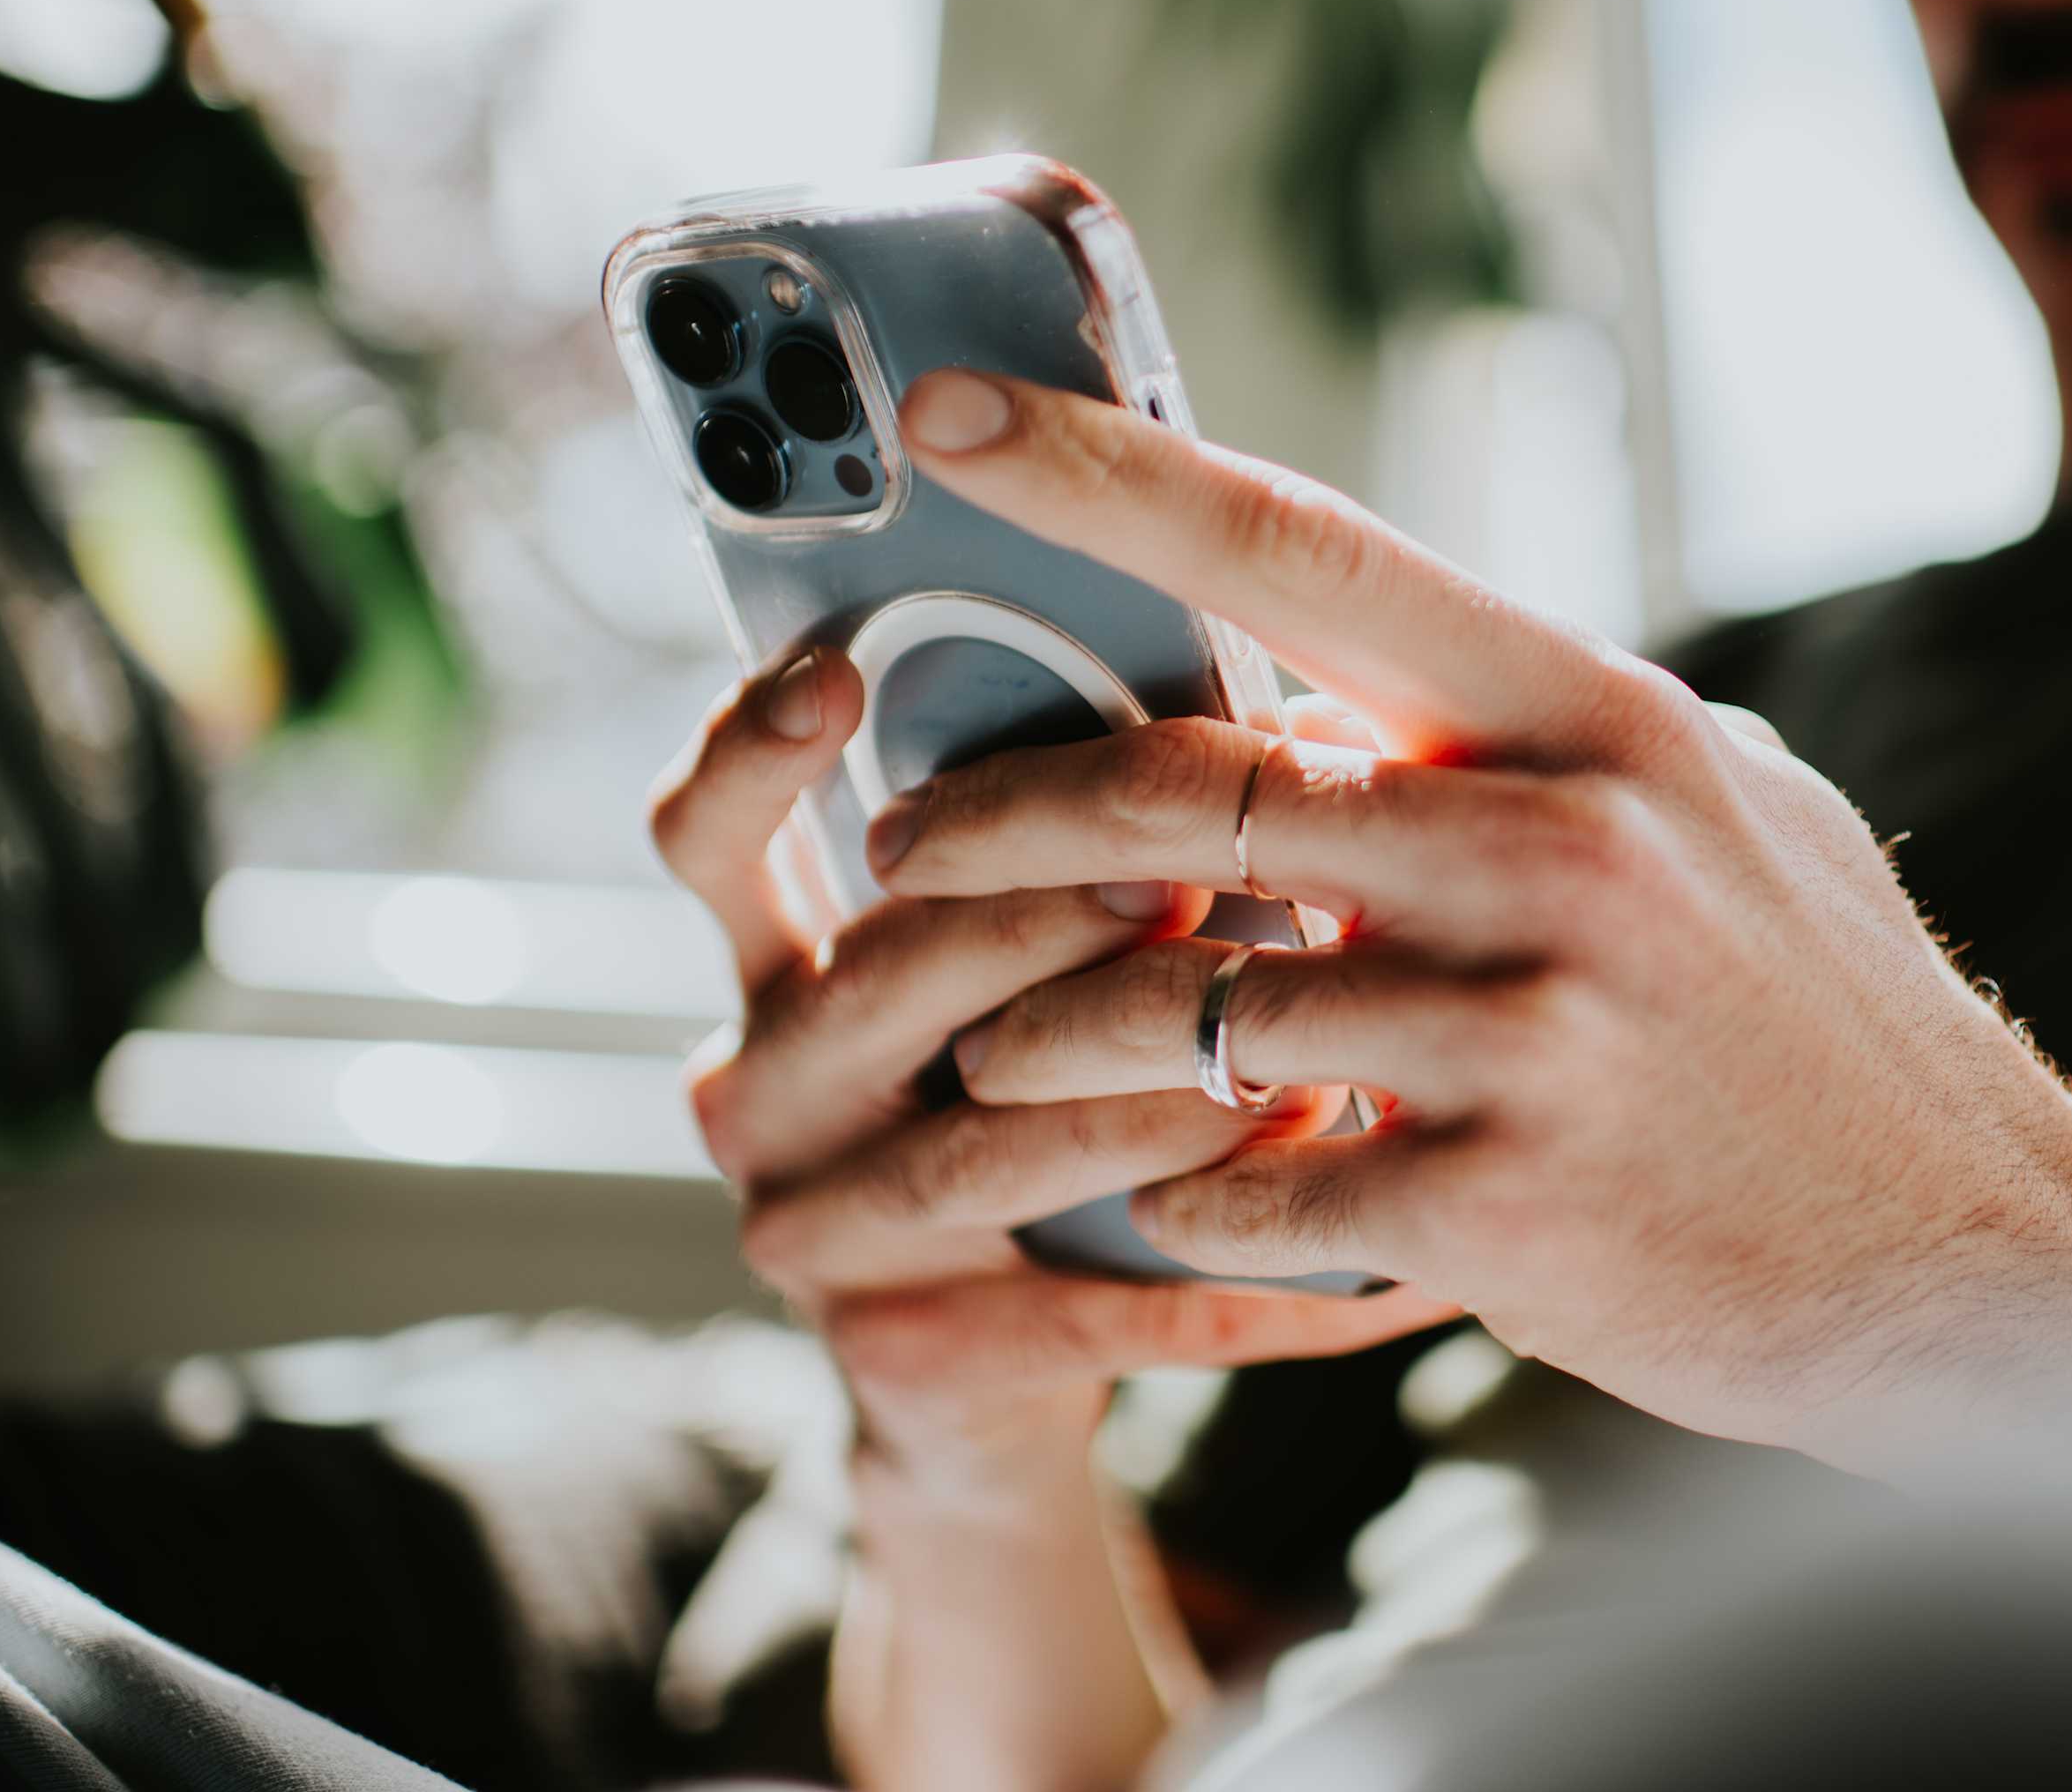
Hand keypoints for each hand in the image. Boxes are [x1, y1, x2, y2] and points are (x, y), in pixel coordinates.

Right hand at [647, 650, 1454, 1506]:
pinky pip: (1086, 1309)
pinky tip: (1363, 1277)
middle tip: (1191, 879)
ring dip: (1158, 1103)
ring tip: (1307, 1072)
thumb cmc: (1038, 1133)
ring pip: (988, 1145)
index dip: (754, 750)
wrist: (990, 1403)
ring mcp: (810, 1234)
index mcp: (776, 976)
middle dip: (1043, 919)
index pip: (708, 842)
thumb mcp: (1014, 1000)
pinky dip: (1238, 1285)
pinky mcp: (893, 1361)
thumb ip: (1057, 878)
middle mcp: (759, 1094)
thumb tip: (1254, 722)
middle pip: (881, 976)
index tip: (836, 667)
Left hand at [869, 366, 2071, 1473]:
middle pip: (1184, 790)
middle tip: (901, 858)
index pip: (1304, 548)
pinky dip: (1177, 1192)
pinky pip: (1251, 1182)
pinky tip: (1166, 1198)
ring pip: (1184, 1003)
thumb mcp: (1716, 816)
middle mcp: (1565, 839)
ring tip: (992, 1056)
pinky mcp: (1504, 1203)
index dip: (1104, 468)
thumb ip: (1526, 740)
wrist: (1977, 1270)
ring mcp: (1536, 1024)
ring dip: (1049, 1039)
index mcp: (1595, 714)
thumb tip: (1322, 683)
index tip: (945, 411)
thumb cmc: (1821, 1030)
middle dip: (993, 822)